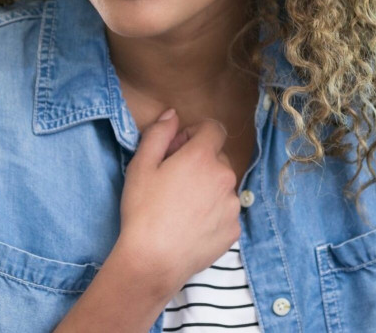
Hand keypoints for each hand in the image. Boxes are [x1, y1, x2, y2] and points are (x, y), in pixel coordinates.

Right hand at [114, 109, 239, 298]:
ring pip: (222, 185)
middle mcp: (225, 177)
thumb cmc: (143, 210)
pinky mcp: (234, 229)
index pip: (214, 128)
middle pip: (218, 156)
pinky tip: (190, 223)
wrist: (154, 260)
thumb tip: (172, 115)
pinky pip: (225, 210)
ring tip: (181, 205)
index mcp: (202, 157)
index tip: (178, 148)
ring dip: (207, 186)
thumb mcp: (141, 164)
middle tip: (174, 178)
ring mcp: (232, 205)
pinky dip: (212, 211)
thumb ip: (159, 133)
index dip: (195, 133)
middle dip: (199, 160)